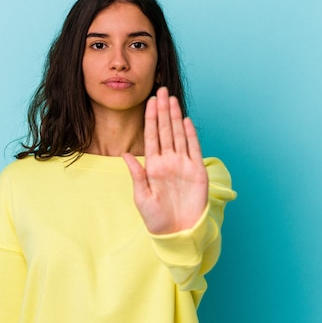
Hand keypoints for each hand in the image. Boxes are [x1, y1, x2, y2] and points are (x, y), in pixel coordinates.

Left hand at [123, 87, 207, 233]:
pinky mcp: (197, 171)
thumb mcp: (141, 196)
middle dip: (163, 111)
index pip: (152, 136)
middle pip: (166, 131)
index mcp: (153, 166)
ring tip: (172, 100)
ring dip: (176, 117)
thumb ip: (136, 174)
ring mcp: (183, 165)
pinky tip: (186, 121)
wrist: (177, 231)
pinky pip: (194, 149)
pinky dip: (191, 135)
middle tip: (161, 91)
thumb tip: (124, 154)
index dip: (151, 118)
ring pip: (179, 135)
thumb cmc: (156, 218)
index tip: (149, 101)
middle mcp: (169, 162)